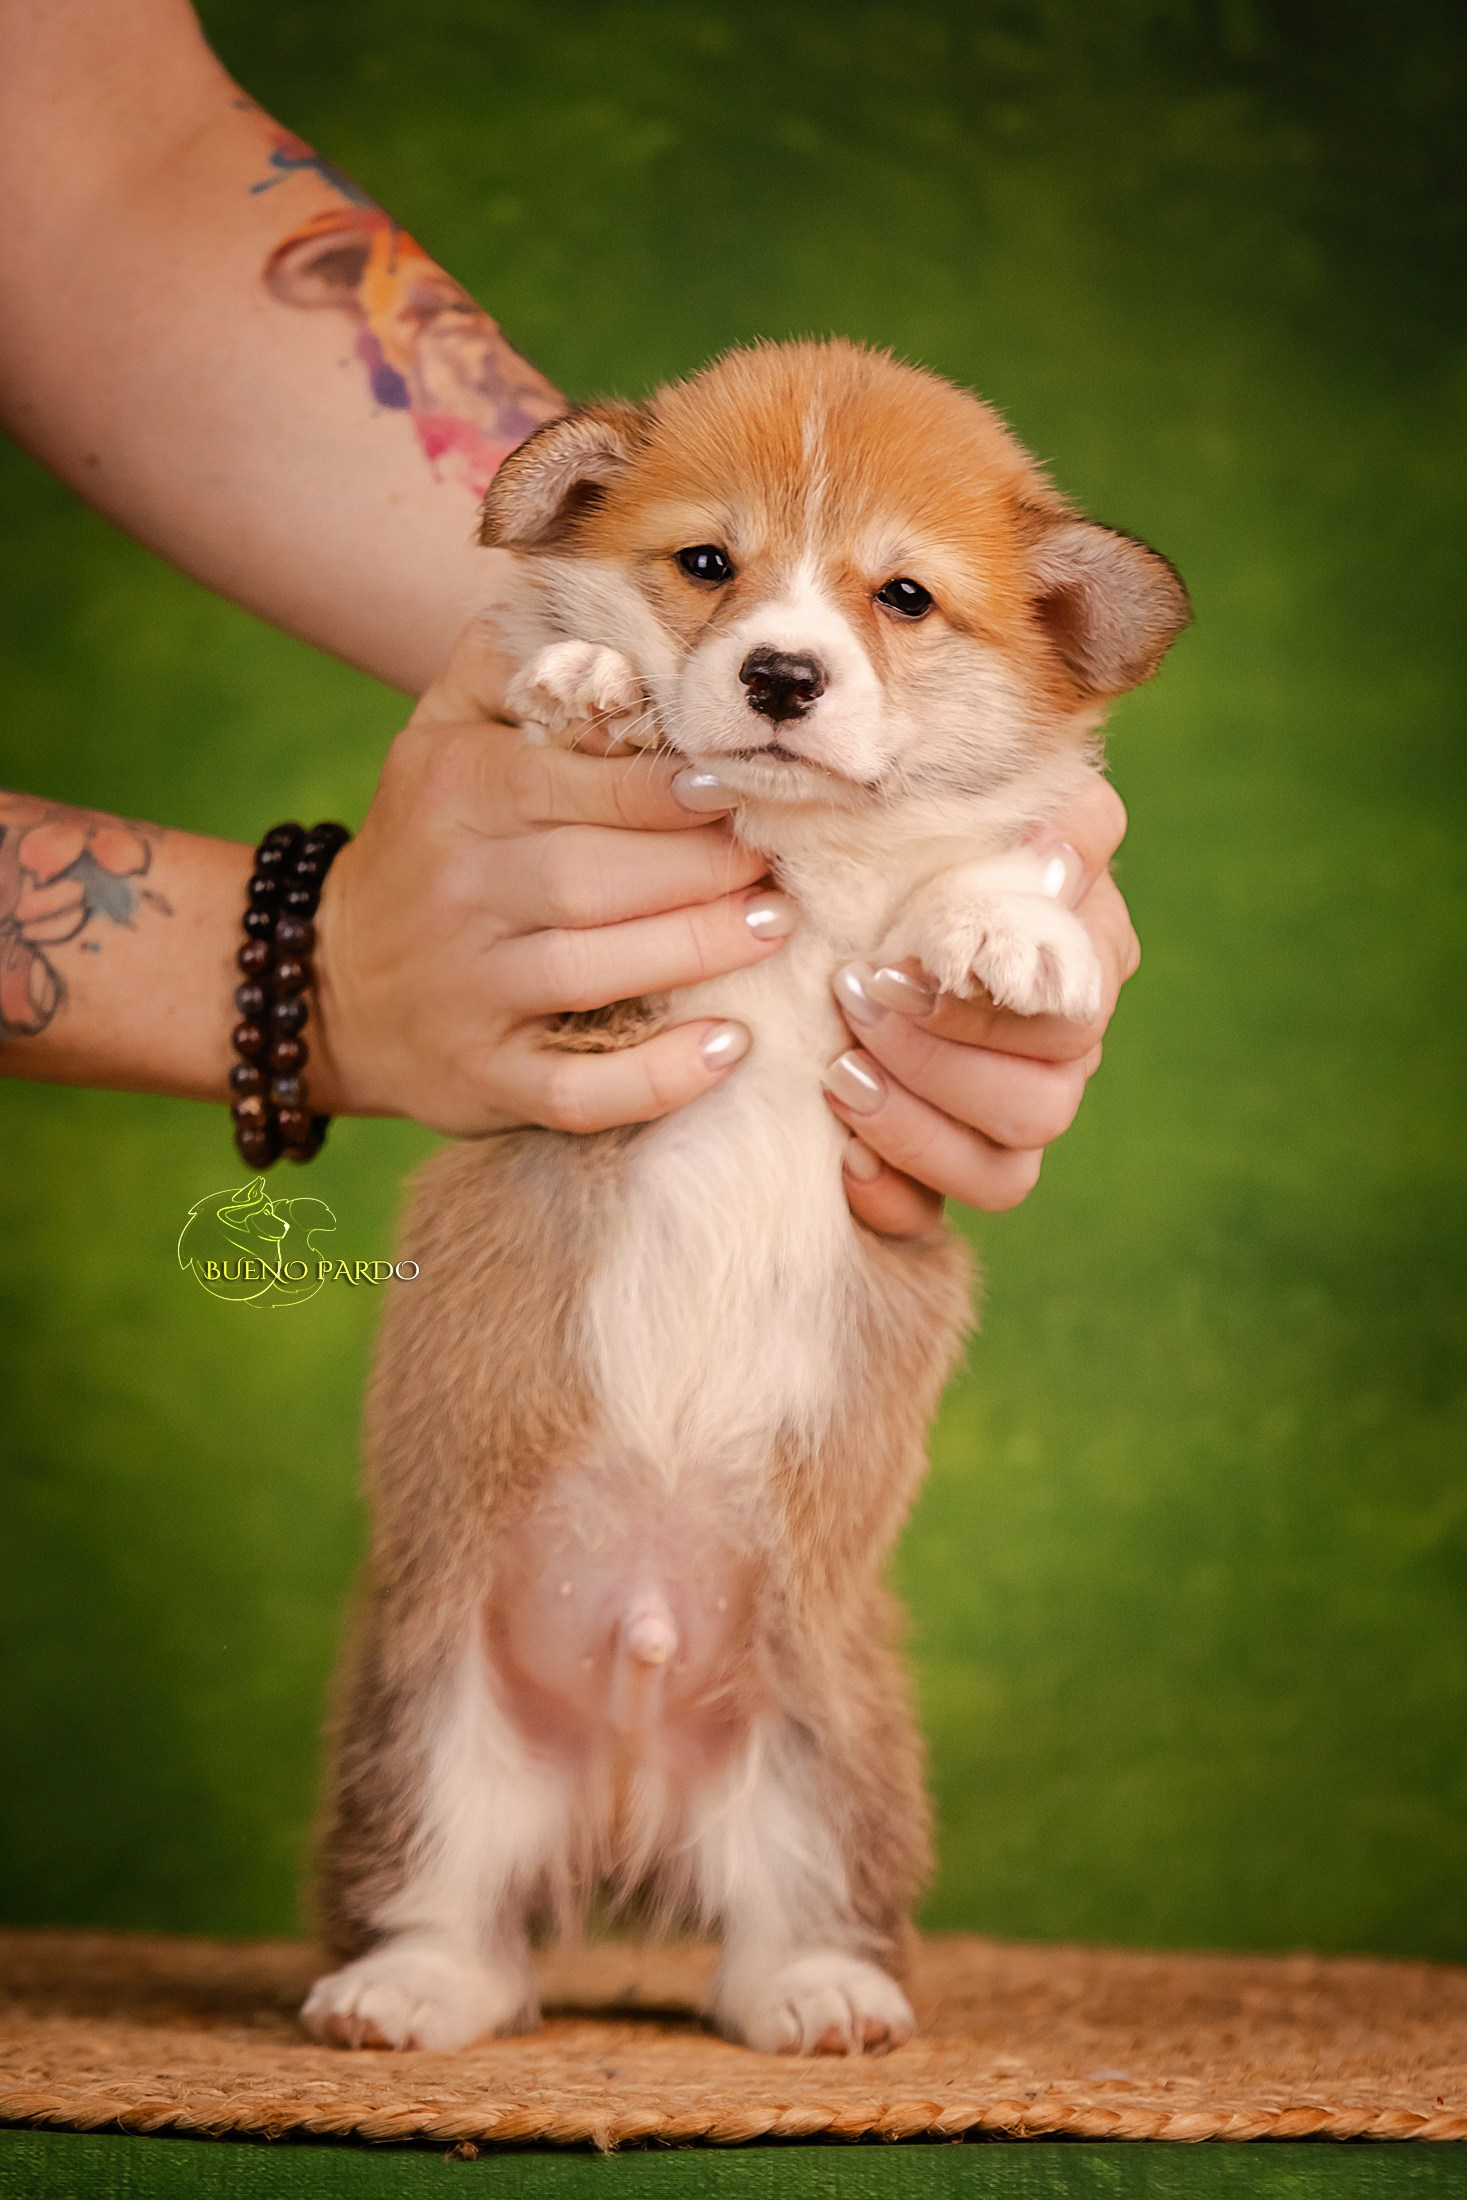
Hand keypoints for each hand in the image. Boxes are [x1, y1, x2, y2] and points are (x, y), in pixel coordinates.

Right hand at [312, 621, 793, 1133]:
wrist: (330, 980)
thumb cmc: (427, 841)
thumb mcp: (439, 734)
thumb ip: (503, 665)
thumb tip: (578, 590)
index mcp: (455, 793)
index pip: (574, 784)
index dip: (666, 790)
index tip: (734, 786)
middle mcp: (456, 892)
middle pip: (595, 880)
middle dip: (703, 872)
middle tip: (778, 864)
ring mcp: (466, 993)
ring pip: (592, 973)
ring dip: (697, 953)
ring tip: (773, 929)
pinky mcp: (481, 1079)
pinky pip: (575, 1090)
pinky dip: (655, 1078)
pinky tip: (727, 1049)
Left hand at [821, 774, 1138, 1236]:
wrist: (824, 911)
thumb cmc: (904, 850)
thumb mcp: (969, 810)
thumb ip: (1048, 817)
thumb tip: (1052, 849)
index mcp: (1084, 959)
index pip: (1082, 993)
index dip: (1004, 988)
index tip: (916, 948)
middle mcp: (1065, 1050)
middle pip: (1047, 1094)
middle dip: (945, 1052)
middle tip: (856, 996)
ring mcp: (1014, 1120)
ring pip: (1009, 1166)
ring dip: (917, 1121)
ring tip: (837, 1070)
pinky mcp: (953, 1172)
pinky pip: (943, 1215)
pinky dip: (894, 1190)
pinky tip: (841, 1155)